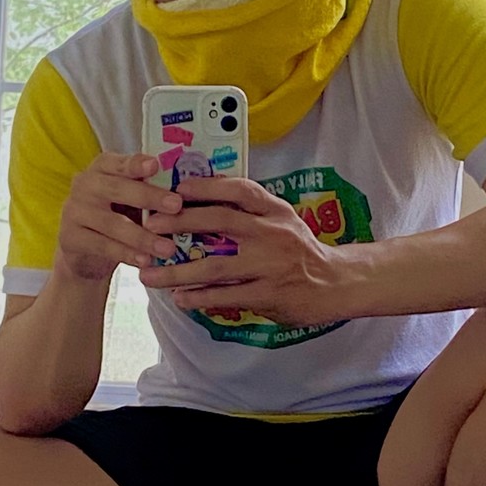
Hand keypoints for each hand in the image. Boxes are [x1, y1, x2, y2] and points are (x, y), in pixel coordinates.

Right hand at [57, 152, 184, 280]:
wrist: (87, 253)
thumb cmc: (119, 217)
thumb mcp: (133, 201)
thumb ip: (150, 190)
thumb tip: (191, 191)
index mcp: (102, 168)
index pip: (119, 162)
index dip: (136, 163)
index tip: (156, 165)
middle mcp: (84, 184)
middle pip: (117, 189)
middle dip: (149, 197)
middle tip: (177, 206)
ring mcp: (73, 211)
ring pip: (112, 223)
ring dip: (143, 236)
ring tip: (168, 247)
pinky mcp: (70, 237)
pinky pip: (103, 246)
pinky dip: (126, 254)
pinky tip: (146, 261)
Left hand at [138, 177, 343, 325]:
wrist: (335, 283)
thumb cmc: (300, 250)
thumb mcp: (283, 220)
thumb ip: (252, 210)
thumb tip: (205, 199)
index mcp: (275, 211)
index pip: (240, 190)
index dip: (207, 186)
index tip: (177, 188)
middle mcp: (273, 234)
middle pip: (220, 221)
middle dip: (180, 222)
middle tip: (149, 226)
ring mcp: (270, 266)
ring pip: (216, 266)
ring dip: (178, 271)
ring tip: (149, 276)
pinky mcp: (269, 294)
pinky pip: (227, 296)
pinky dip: (200, 298)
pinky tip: (180, 298)